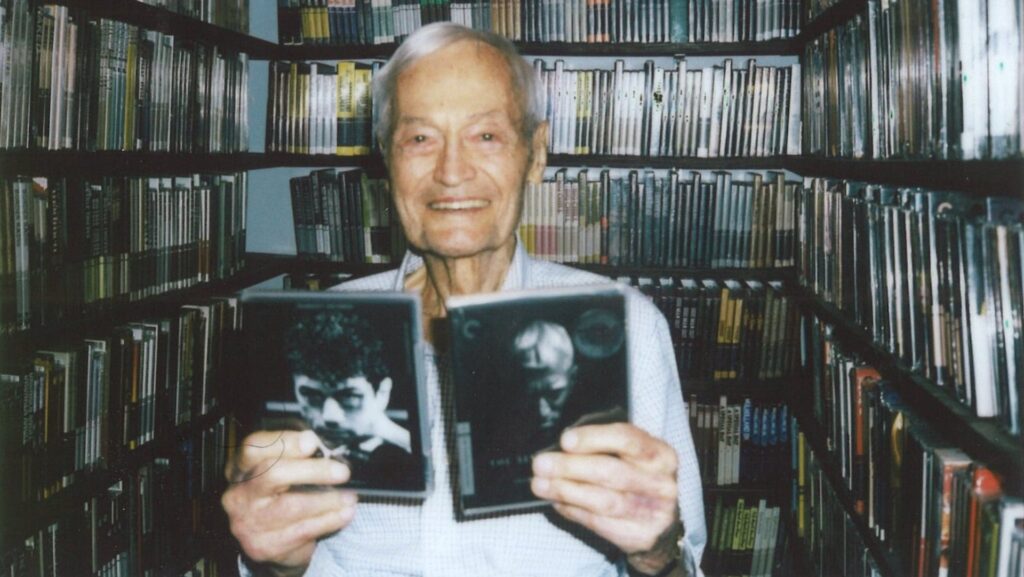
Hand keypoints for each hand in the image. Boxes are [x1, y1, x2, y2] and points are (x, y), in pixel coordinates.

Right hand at [222, 430, 357, 576]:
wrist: (274, 544)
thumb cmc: (283, 498)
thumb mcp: (286, 473)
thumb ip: (299, 458)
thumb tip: (325, 449)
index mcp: (242, 468)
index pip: (254, 448)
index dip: (284, 442)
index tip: (312, 443)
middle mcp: (239, 494)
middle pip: (272, 474)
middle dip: (313, 470)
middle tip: (342, 472)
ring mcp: (247, 522)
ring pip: (292, 506)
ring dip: (328, 500)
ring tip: (350, 497)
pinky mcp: (263, 546)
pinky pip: (302, 530)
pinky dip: (329, 520)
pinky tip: (344, 514)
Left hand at [530, 423, 680, 574]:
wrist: (664, 523)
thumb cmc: (638, 478)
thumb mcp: (632, 455)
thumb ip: (603, 445)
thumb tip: (563, 446)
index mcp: (661, 455)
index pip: (627, 440)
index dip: (593, 438)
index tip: (565, 440)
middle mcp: (661, 483)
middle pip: (612, 472)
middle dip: (571, 467)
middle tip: (542, 464)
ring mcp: (654, 513)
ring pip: (603, 501)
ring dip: (566, 491)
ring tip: (540, 485)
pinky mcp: (640, 536)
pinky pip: (599, 523)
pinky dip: (573, 511)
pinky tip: (557, 502)